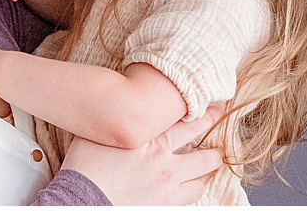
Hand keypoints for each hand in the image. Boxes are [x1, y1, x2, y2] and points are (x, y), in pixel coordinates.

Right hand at [61, 102, 226, 204]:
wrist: (84, 197)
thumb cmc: (88, 162)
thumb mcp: (104, 131)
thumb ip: (122, 120)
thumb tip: (125, 107)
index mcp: (153, 142)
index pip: (188, 126)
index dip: (204, 117)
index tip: (215, 110)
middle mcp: (166, 166)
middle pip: (203, 157)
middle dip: (215, 151)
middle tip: (222, 146)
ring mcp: (167, 190)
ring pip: (199, 183)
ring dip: (206, 175)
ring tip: (210, 169)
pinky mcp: (163, 206)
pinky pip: (188, 200)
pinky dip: (193, 192)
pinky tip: (191, 188)